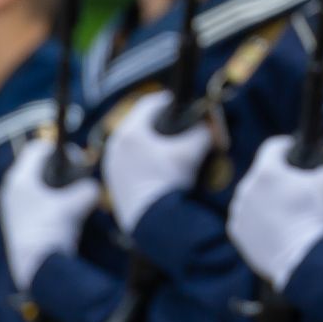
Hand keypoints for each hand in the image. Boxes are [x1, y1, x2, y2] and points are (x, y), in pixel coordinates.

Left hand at [0, 139, 101, 290]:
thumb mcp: (74, 205)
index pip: (37, 149)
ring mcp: (15, 206)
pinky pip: (38, 200)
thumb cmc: (50, 230)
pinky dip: (53, 199)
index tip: (76, 156)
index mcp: (20, 180)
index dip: (58, 148)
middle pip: (39, 166)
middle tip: (79, 175)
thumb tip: (94, 188)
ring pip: (39, 184)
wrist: (36, 267)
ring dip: (58, 185)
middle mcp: (13, 189)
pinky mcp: (20, 221)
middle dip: (61, 168)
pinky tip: (67, 211)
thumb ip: (87, 190)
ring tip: (76, 194)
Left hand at [101, 89, 211, 233]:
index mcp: (130, 132)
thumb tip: (211, 122)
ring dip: (150, 142)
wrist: (153, 220)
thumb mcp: (193, 151)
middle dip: (160, 123)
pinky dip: (143, 160)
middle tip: (179, 125)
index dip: (169, 100)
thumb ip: (204, 131)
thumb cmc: (171, 181)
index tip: (182, 103)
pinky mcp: (112, 182)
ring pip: (133, 144)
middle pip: (140, 124)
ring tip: (170, 149)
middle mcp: (114, 145)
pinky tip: (159, 168)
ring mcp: (111, 165)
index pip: (149, 103)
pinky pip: (128, 162)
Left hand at [227, 136, 322, 290]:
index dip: (288, 145)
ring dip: (267, 197)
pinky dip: (260, 218)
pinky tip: (278, 226)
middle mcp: (246, 188)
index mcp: (266, 171)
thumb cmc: (319, 216)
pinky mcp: (237, 231)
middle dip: (279, 176)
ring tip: (288, 210)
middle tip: (298, 187)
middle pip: (263, 173)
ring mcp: (239, 211)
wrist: (305, 259)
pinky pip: (248, 217)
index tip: (297, 150)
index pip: (273, 147)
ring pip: (253, 195)